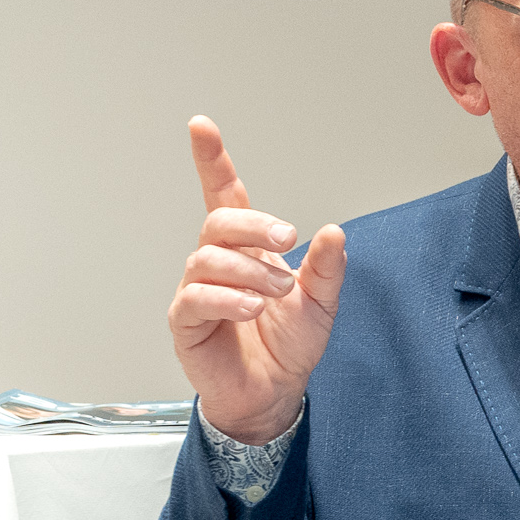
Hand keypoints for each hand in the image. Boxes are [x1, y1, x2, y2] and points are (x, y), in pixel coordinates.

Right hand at [170, 117, 344, 443]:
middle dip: (253, 226)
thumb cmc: (289, 345)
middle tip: (287, 241)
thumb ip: (326, 268)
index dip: (212, 161)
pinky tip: (253, 308)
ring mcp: (197, 290)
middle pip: (218, 222)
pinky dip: (227, 299)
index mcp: (246, 249)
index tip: (202, 126)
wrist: (275, 392)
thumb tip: (332, 231)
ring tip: (278, 294)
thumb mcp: (321, 303)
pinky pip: (196, 298)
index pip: (224, 195)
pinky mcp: (186, 322)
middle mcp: (217, 262)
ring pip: (208, 259)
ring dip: (248, 271)